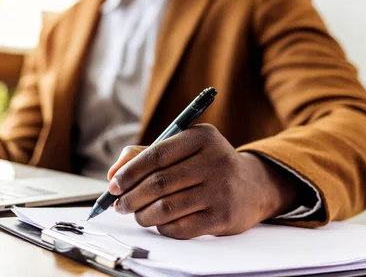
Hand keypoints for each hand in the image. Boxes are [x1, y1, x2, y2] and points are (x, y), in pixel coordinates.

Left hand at [107, 124, 300, 238]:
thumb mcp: (182, 148)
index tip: (114, 183)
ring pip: (166, 208)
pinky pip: (180, 228)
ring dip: (143, 214)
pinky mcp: (223, 217)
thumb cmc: (205, 165)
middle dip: (131, 196)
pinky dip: (162, 227)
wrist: (251, 187)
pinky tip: (159, 222)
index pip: (157, 154)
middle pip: (159, 183)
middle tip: (118, 203)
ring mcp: (221, 190)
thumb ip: (145, 154)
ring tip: (136, 213)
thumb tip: (113, 174)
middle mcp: (215, 160)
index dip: (130, 171)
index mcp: (202, 136)